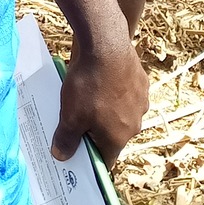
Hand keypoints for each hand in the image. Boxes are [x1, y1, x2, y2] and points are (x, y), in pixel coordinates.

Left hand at [54, 37, 148, 167]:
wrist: (107, 46)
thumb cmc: (89, 85)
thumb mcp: (70, 116)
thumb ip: (66, 139)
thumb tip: (61, 157)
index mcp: (119, 138)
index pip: (106, 158)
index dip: (91, 157)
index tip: (78, 149)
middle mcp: (135, 124)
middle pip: (113, 135)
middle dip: (96, 129)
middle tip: (77, 116)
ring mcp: (141, 102)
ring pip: (122, 113)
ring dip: (108, 109)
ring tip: (89, 94)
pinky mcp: (142, 83)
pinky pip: (127, 94)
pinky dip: (116, 92)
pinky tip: (101, 80)